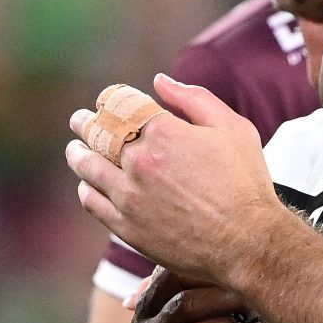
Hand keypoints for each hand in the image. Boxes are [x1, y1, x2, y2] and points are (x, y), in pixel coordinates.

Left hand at [68, 76, 279, 281]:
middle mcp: (140, 162)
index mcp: (164, 132)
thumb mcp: (232, 128)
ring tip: (75, 149)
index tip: (106, 100)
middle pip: (99, 133)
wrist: (247, 242)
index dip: (111, 99)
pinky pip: (92, 201)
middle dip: (86, 123)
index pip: (122, 105)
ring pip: (88, 167)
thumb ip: (194, 99)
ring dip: (79, 153)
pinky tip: (87, 184)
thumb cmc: (245, 182)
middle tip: (79, 120)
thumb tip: (160, 81)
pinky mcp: (126, 227)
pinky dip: (86, 188)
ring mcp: (129, 196)